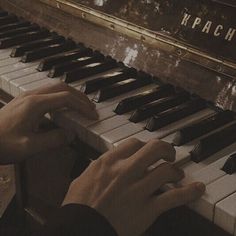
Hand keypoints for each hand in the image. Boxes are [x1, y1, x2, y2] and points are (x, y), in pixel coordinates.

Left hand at [0, 82, 97, 163]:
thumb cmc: (1, 144)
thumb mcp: (28, 147)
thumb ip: (53, 141)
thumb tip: (71, 134)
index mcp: (35, 104)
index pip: (66, 99)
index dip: (82, 106)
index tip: (92, 115)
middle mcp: (32, 96)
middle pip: (63, 87)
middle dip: (80, 96)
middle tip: (90, 107)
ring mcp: (27, 96)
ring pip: (55, 87)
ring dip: (71, 94)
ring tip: (80, 106)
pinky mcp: (24, 101)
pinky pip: (48, 93)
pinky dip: (61, 97)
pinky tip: (63, 107)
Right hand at [63, 139, 204, 235]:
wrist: (80, 229)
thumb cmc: (79, 206)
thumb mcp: (83, 178)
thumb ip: (99, 166)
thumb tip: (107, 162)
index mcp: (109, 162)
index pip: (134, 143)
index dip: (144, 145)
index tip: (147, 151)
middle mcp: (125, 171)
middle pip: (155, 149)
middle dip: (166, 149)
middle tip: (169, 154)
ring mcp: (138, 189)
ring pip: (167, 170)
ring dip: (176, 171)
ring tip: (177, 174)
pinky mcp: (147, 209)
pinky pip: (173, 197)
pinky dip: (189, 192)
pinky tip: (197, 189)